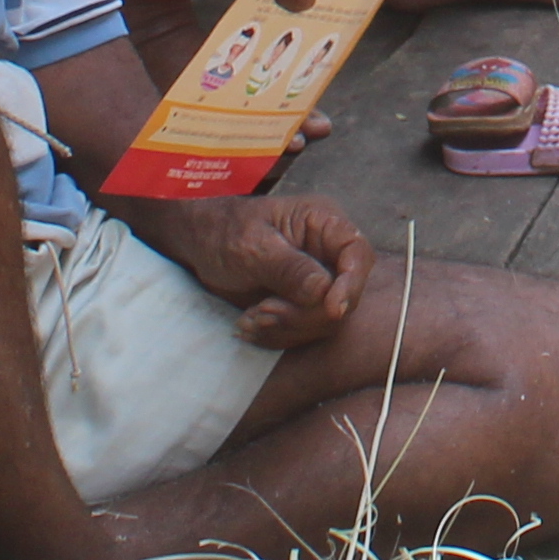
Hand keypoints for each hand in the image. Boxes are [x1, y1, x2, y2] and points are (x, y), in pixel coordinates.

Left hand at [132, 191, 374, 346]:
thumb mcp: (252, 245)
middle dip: (304, 314)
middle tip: (262, 313)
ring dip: (287, 328)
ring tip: (249, 320)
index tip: (332, 309)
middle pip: (345, 296)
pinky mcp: (304, 305)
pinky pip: (305, 331)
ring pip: (326, 321)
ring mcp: (319, 281)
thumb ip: (289, 267)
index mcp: (324, 224)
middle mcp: (329, 253)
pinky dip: (278, 335)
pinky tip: (249, 325)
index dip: (351, 284)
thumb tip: (324, 290)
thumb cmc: (224, 232)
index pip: (358, 253)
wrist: (200, 246)